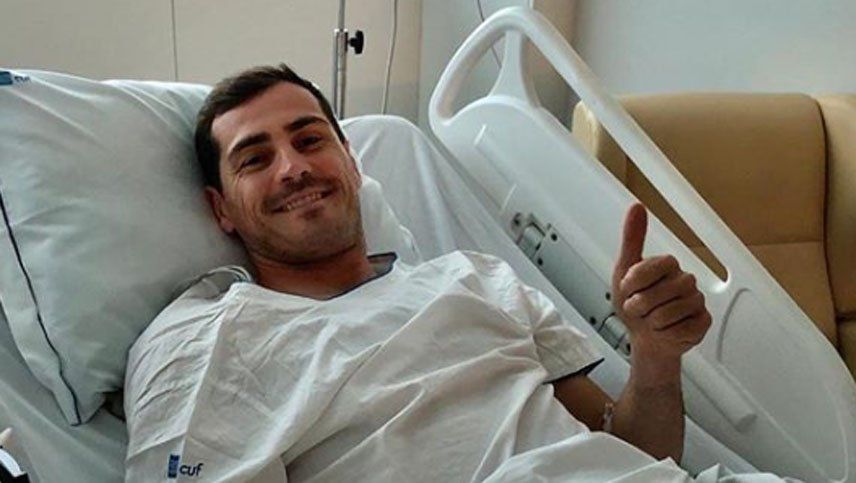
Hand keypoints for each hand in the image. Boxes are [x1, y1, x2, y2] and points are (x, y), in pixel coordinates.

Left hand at [611, 203, 711, 365]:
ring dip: (650, 322)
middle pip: (653, 296)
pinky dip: (665, 334)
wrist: (646, 338)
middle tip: (640, 309)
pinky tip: (666, 330)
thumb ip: (632, 239)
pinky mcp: (703, 322)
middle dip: (638, 307)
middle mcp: (685, 279)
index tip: (629, 289)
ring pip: (664, 315)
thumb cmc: (635, 305)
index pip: (645, 271)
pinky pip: (679, 330)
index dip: (630, 286)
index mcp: (667, 264)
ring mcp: (697, 301)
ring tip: (651, 319)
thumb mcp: (624, 271)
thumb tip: (637, 207)